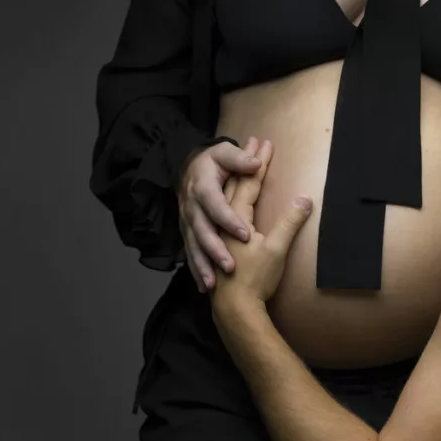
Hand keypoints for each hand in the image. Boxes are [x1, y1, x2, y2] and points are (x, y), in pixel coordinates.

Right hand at [178, 136, 264, 292]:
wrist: (184, 167)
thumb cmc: (209, 161)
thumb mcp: (222, 154)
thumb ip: (238, 158)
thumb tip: (256, 163)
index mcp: (203, 189)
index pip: (215, 205)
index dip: (228, 219)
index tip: (244, 235)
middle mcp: (192, 207)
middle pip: (202, 231)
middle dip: (214, 250)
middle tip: (229, 266)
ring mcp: (187, 222)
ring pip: (193, 246)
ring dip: (202, 265)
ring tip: (213, 282)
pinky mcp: (188, 232)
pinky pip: (190, 254)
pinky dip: (196, 270)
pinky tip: (206, 286)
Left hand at [211, 139, 312, 307]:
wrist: (234, 308)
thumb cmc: (254, 278)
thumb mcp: (277, 249)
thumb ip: (290, 222)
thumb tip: (305, 198)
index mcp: (237, 217)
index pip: (250, 183)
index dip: (260, 162)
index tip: (267, 144)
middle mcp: (224, 221)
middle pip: (235, 185)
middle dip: (246, 164)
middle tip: (254, 144)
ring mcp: (219, 233)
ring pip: (224, 199)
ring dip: (234, 180)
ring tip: (239, 166)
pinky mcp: (218, 246)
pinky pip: (220, 215)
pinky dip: (224, 203)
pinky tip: (224, 205)